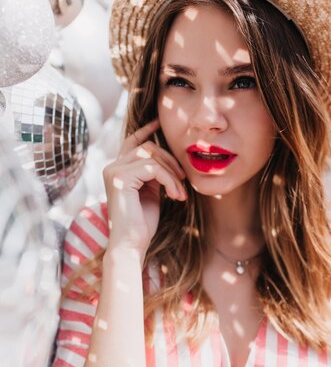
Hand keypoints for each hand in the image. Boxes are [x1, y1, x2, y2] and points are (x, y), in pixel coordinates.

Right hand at [102, 118, 186, 254]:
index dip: (146, 130)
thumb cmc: (142, 224)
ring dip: (172, 173)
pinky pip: (153, 168)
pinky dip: (169, 181)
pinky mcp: (120, 178)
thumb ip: (153, 174)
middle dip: (170, 161)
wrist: (131, 245)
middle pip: (148, 147)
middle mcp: (112, 167)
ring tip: (180, 193)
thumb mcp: (151, 193)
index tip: (158, 121)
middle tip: (183, 180)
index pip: (132, 142)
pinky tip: (175, 196)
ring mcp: (114, 171)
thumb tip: (167, 159)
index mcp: (118, 170)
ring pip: (151, 156)